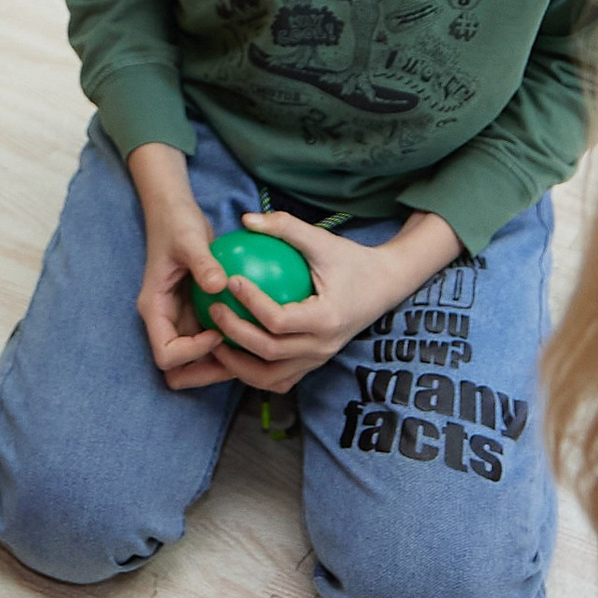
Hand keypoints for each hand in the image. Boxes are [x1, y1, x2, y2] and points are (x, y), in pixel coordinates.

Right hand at [129, 145, 244, 391]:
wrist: (175, 211)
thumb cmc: (177, 222)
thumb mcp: (189, 238)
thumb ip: (203, 262)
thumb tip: (218, 286)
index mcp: (154, 309)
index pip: (166, 354)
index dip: (192, 353)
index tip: (218, 332)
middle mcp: (166, 321)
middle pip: (180, 371)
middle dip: (207, 373)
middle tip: (240, 357)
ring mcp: (182, 320)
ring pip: (198, 363)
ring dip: (222, 364)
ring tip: (253, 352)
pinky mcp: (197, 315)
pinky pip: (214, 343)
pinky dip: (232, 346)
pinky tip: (258, 334)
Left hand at [190, 209, 450, 396]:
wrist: (384, 286)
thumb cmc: (351, 260)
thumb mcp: (322, 240)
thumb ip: (285, 227)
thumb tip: (245, 219)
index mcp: (327, 319)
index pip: (280, 321)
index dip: (251, 304)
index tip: (230, 280)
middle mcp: (323, 347)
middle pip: (270, 352)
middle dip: (236, 334)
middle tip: (213, 310)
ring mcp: (318, 360)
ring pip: (271, 377)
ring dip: (239, 364)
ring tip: (214, 339)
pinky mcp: (313, 363)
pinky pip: (279, 377)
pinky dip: (253, 370)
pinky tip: (231, 349)